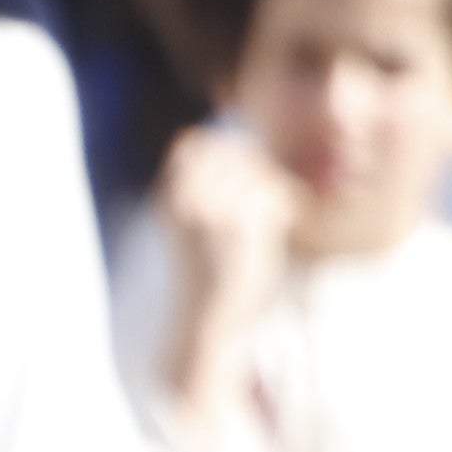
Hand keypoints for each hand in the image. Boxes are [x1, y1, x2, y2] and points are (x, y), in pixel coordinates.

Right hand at [156, 123, 299, 417]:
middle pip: (234, 153)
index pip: (192, 141)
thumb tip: (236, 130)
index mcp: (167, 195)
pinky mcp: (240, 225)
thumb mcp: (193, 219)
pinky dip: (283, 210)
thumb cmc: (206, 268)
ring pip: (258, 172)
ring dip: (271, 193)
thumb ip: (207, 181)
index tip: (235, 184)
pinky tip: (274, 232)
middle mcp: (184, 198)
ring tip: (266, 222)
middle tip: (258, 205)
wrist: (206, 321)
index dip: (222, 155)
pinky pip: (275, 194)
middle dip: (254, 173)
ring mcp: (211, 209)